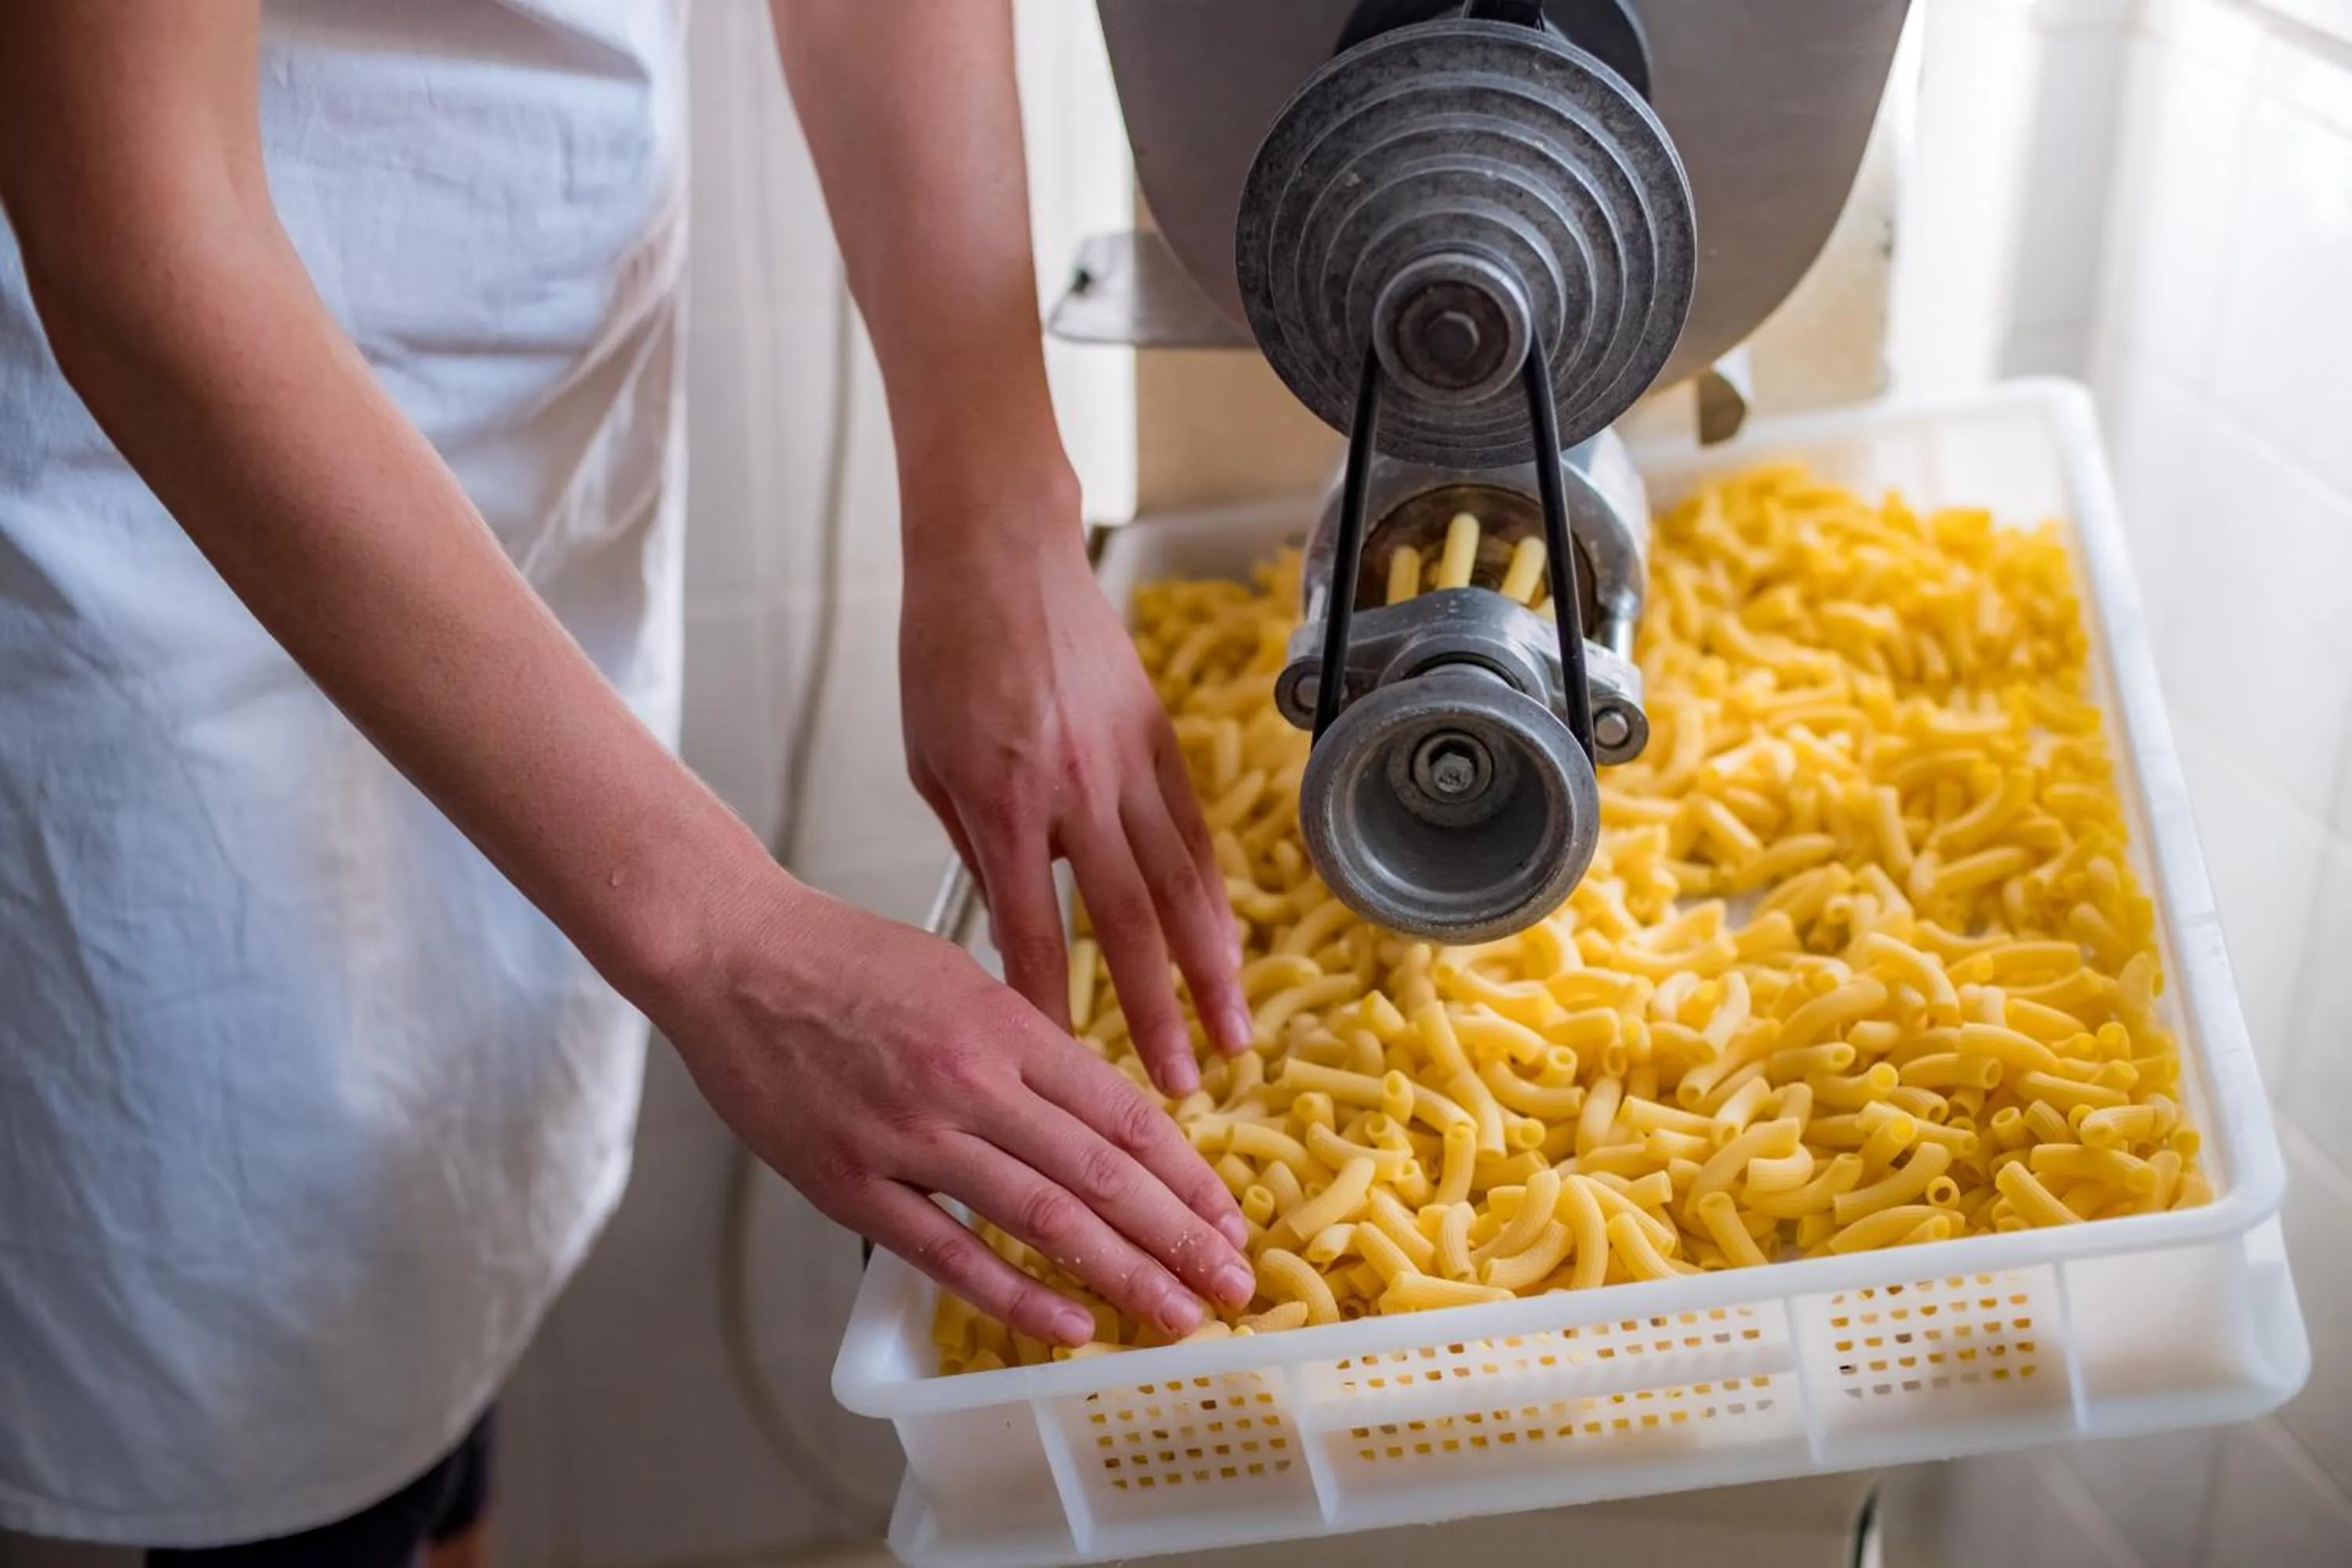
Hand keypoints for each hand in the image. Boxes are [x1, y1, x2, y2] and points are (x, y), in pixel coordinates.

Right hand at [660, 878, 1254, 1344]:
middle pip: (1100, 1172)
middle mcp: (970, 1082)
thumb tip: (1091, 1104)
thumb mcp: (959, 975)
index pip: (1121, 1112)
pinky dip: (1012, 1294)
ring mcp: (910, 1136)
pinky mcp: (851, 1182)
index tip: (1227, 1217)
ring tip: (1177, 1315)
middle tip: (1232, 1285)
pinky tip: (1067, 1323)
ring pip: (1041, 1216)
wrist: (731, 954)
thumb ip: (1025, 1041)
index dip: (1184, 1174)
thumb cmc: (841, 959)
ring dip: (1120, 1273)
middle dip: (1178, 1237)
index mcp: (1005, 1026)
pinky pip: (947, 1250)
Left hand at [898, 471, 1251, 1093]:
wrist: (999, 552)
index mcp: (1002, 800)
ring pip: (1181, 882)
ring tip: (1232, 1033)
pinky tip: (1226, 941)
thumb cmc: (944, 654)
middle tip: (1181, 1082)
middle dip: (1156, 1010)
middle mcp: (1075, 789)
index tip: (1064, 1064)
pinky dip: (1213, 892)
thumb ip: (976, 844)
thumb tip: (1010, 921)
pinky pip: (1192, 829)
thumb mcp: (929, 762)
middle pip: (1126, 922)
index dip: (1048, 1001)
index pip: (1031, 927)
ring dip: (1211, 967)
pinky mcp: (1158, 735)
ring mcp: (1127, 761)